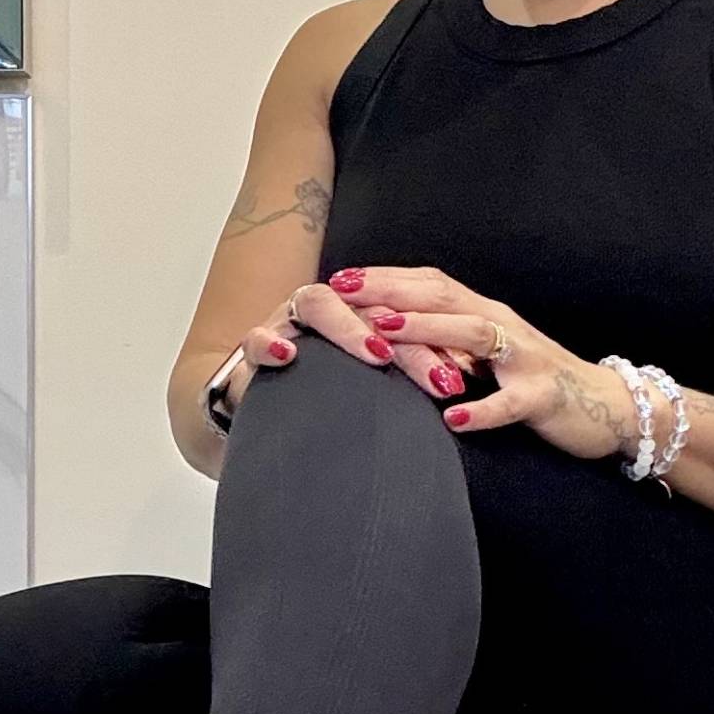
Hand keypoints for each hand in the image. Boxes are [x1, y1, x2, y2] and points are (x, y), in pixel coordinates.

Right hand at [222, 279, 486, 414]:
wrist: (265, 409)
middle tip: (438, 376)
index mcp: (357, 311)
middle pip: (367, 304)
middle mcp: (325, 309)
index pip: (399, 309)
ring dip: (348, 326)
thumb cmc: (323, 391)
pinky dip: (267, 343)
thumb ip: (404, 368)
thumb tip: (455, 380)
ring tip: (378, 352)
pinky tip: (285, 354)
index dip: (432, 334)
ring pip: (317, 305)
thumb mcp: (368, 380)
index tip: (460, 370)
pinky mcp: (254, 348)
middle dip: (406, 338)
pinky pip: (255, 338)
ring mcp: (288, 323)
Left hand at [324, 263, 639, 461]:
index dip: (386, 278)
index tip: (338, 278)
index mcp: (486, 313)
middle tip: (343, 291)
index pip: (431, 284)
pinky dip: (481, 409)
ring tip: (384, 332)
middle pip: (444, 297)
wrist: (605, 407)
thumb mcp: (488, 355)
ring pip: (475, 335)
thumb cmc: (536, 381)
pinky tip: (451, 417)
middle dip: (392, 291)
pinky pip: (510, 402)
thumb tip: (388, 335)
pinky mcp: (543, 397)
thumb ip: (448, 340)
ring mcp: (525, 359)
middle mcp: (504, 326)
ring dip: (427, 330)